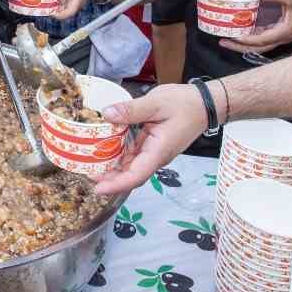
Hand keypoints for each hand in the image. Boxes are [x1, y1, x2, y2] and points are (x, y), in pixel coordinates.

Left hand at [48, 0, 105, 18]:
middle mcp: (74, 2)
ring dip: (52, 3)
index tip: (50, 12)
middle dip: (52, 9)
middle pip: (62, 11)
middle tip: (41, 5)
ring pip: (61, 5)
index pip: (69, 12)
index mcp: (77, 0)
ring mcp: (72, 0)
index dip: (59, 15)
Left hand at [92, 83, 208, 193]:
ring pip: (131, 166)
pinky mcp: (152, 145)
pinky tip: (104, 149)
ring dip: (112, 168)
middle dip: (109, 179)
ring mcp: (154, 152)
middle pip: (131, 175)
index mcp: (158, 151)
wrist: (205, 104)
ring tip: (90, 164)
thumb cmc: (185, 104)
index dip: (116, 184)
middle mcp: (155, 156)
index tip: (98, 188)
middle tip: (86, 173)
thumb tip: (107, 114)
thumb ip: (131, 110)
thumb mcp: (156, 103)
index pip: (136, 175)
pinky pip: (133, 155)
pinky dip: (119, 155)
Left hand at [220, 0, 291, 53]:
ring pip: (259, 46)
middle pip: (256, 49)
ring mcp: (280, 38)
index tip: (232, 35)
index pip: (260, 40)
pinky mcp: (279, 34)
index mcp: (283, 33)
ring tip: (227, 38)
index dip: (245, 39)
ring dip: (243, 44)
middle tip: (222, 42)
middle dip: (239, 47)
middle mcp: (281, 39)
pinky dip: (251, 38)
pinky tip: (240, 31)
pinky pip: (262, 39)